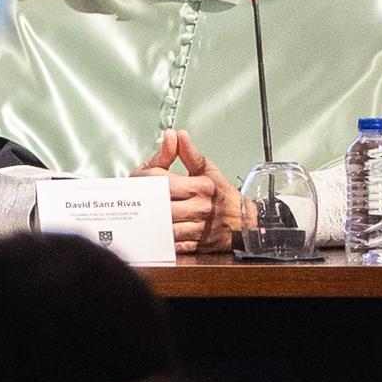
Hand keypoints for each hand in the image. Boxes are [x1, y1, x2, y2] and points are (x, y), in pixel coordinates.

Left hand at [149, 130, 242, 257]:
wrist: (245, 223)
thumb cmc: (224, 196)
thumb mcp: (208, 170)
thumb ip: (188, 153)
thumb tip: (176, 135)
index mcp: (202, 186)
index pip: (162, 179)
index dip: (145, 176)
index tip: (141, 177)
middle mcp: (200, 208)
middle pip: (159, 203)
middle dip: (144, 199)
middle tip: (136, 195)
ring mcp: (197, 228)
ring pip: (163, 225)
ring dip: (149, 220)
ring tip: (142, 211)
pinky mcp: (195, 245)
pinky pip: (170, 244)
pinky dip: (159, 238)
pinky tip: (153, 230)